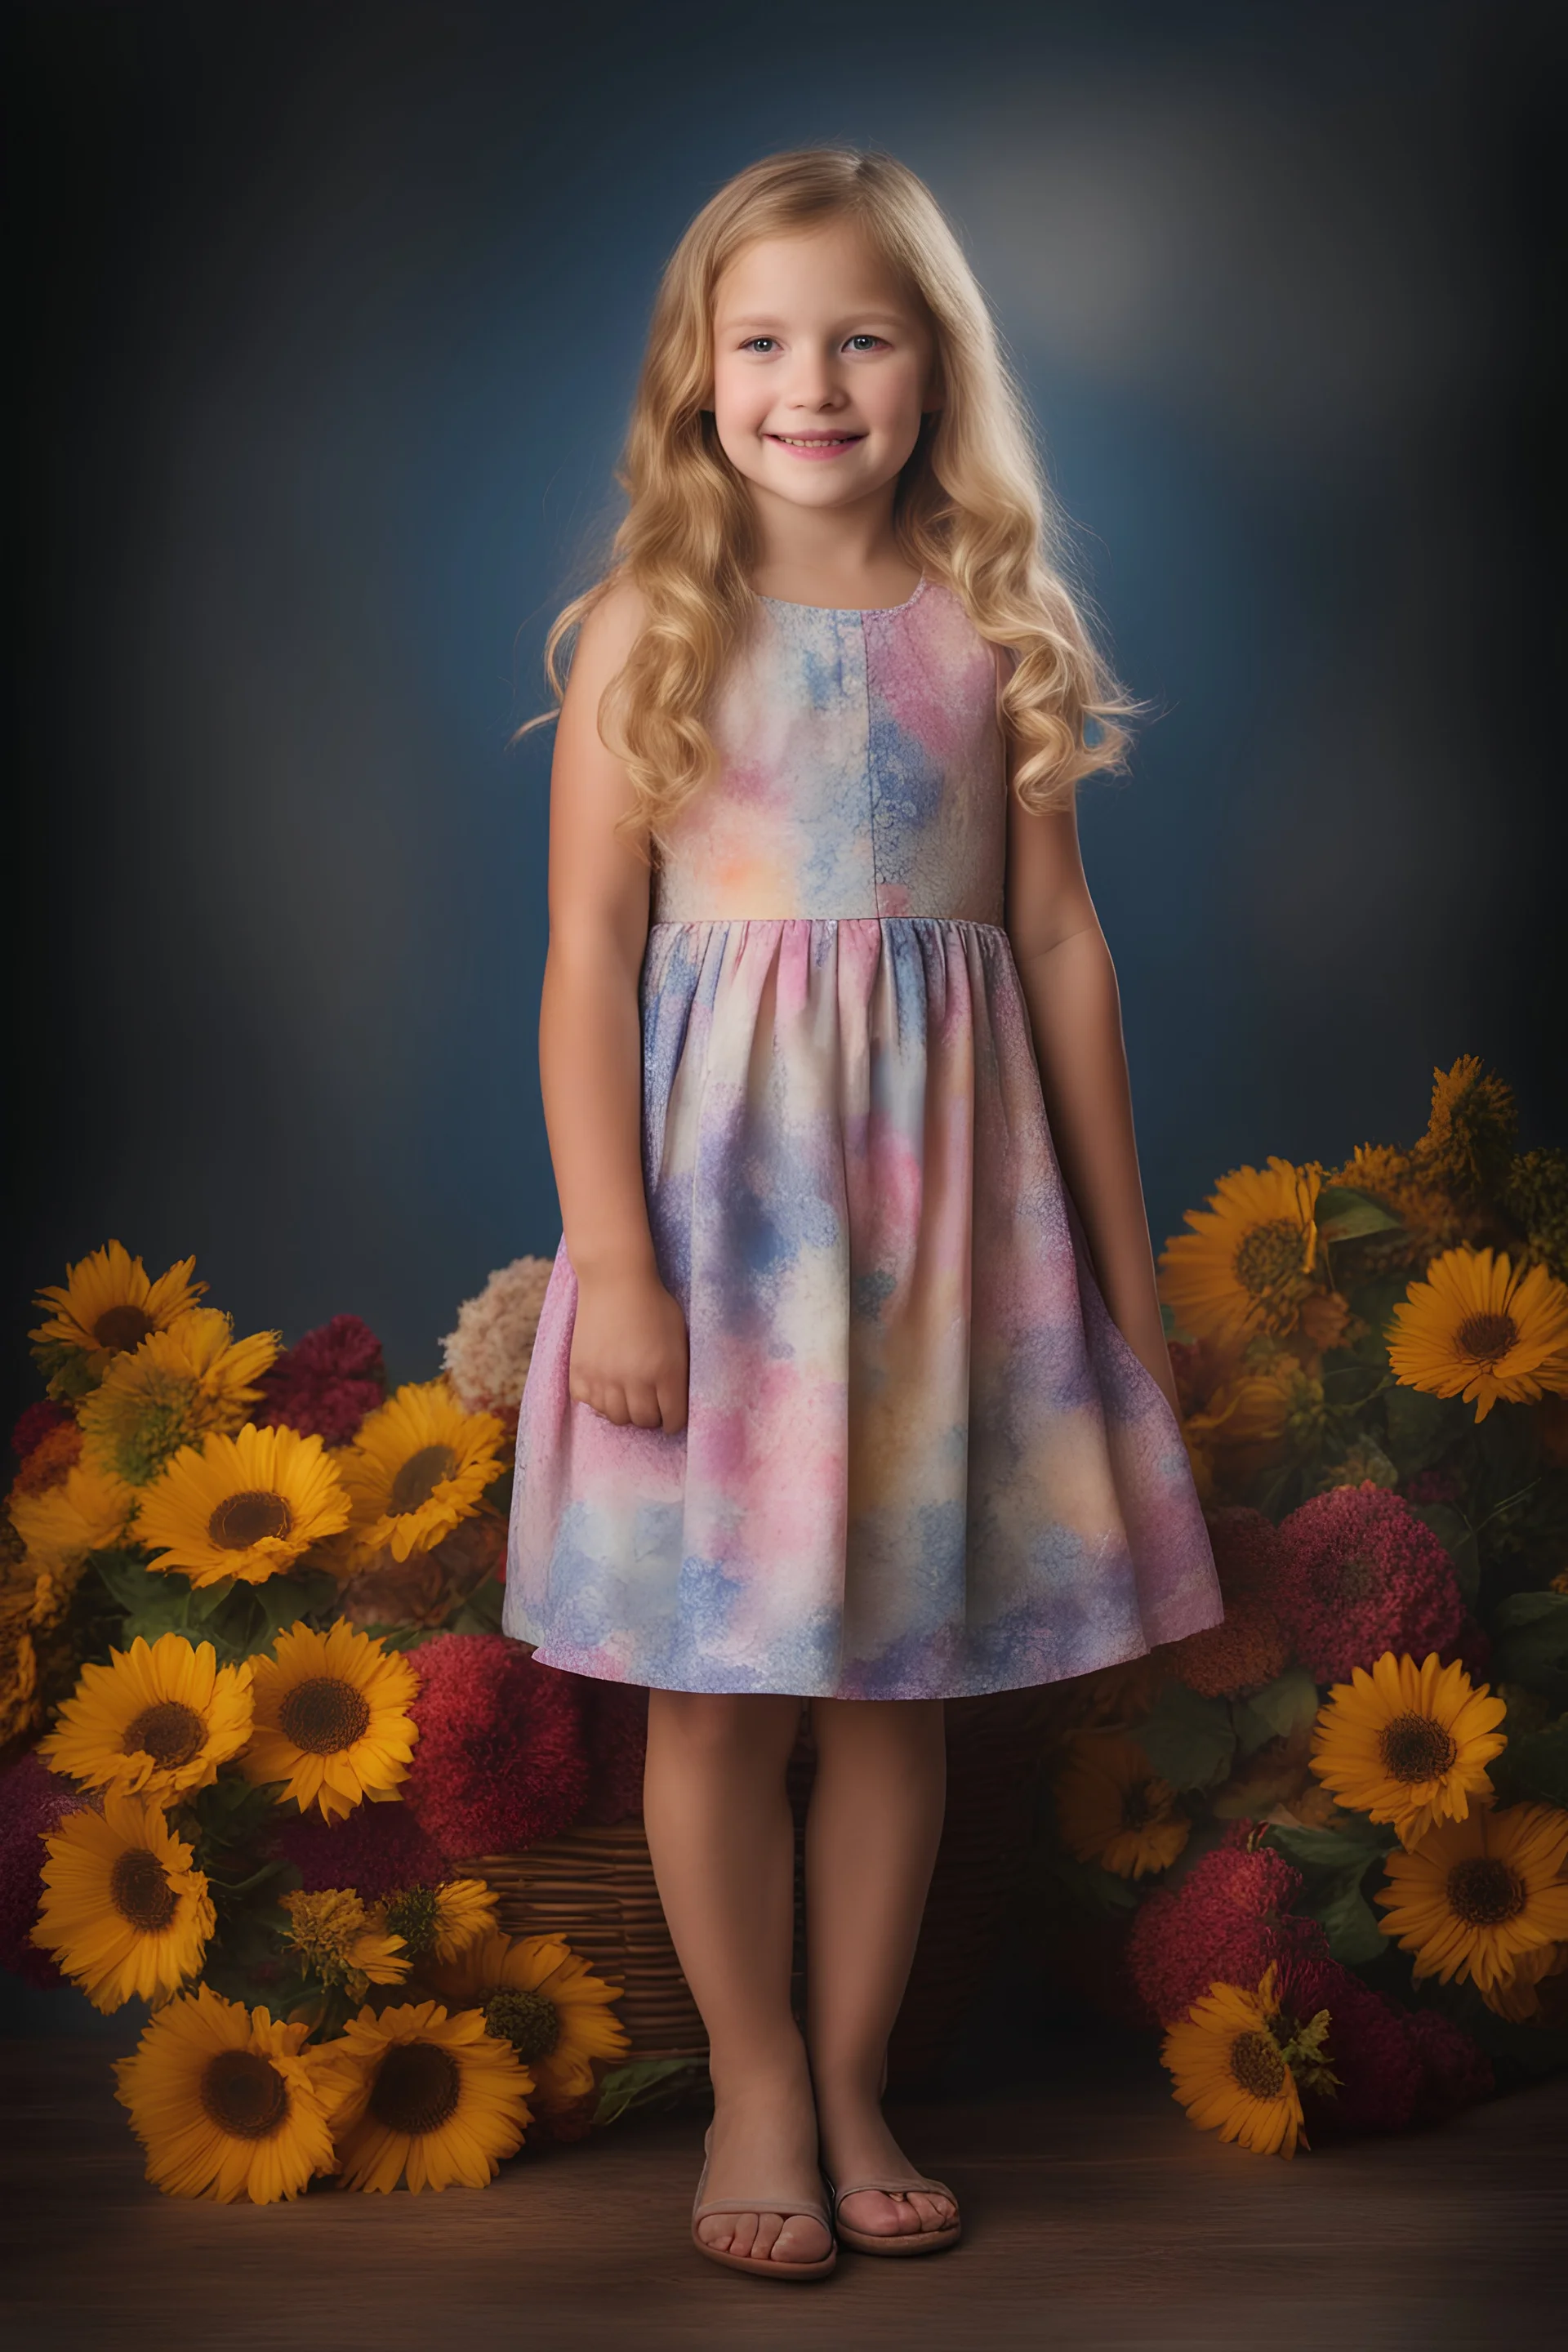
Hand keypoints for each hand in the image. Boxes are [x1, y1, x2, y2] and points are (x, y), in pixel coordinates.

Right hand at [568, 1263, 689, 1432]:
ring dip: (624, 1410)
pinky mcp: (580, 1371)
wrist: (615, 1279)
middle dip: (650, 1415)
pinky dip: (598, 1400)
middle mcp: (635, 1380)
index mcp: (666, 1372)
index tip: (671, 1416)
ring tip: (627, 1396)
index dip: (674, 1421)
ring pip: (616, 1417)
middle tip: (650, 1403)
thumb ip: (679, 1370)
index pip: (672, 1419)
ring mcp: (604, 1377)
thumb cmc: (653, 1303)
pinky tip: (605, 1386)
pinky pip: (589, 1403)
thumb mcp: (679, 1335)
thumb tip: (677, 1398)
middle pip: (643, 1421)